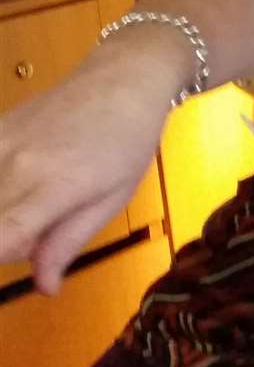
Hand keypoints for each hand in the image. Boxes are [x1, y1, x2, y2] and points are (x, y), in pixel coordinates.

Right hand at [0, 64, 171, 293]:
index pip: (0, 238)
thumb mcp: (112, 199)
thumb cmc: (129, 143)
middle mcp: (14, 165)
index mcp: (52, 188)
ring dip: (1, 215)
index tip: (14, 255)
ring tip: (33, 205)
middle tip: (38, 233)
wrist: (122, 79)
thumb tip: (44, 287)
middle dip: (5, 244)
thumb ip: (68, 242)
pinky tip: (19, 186)